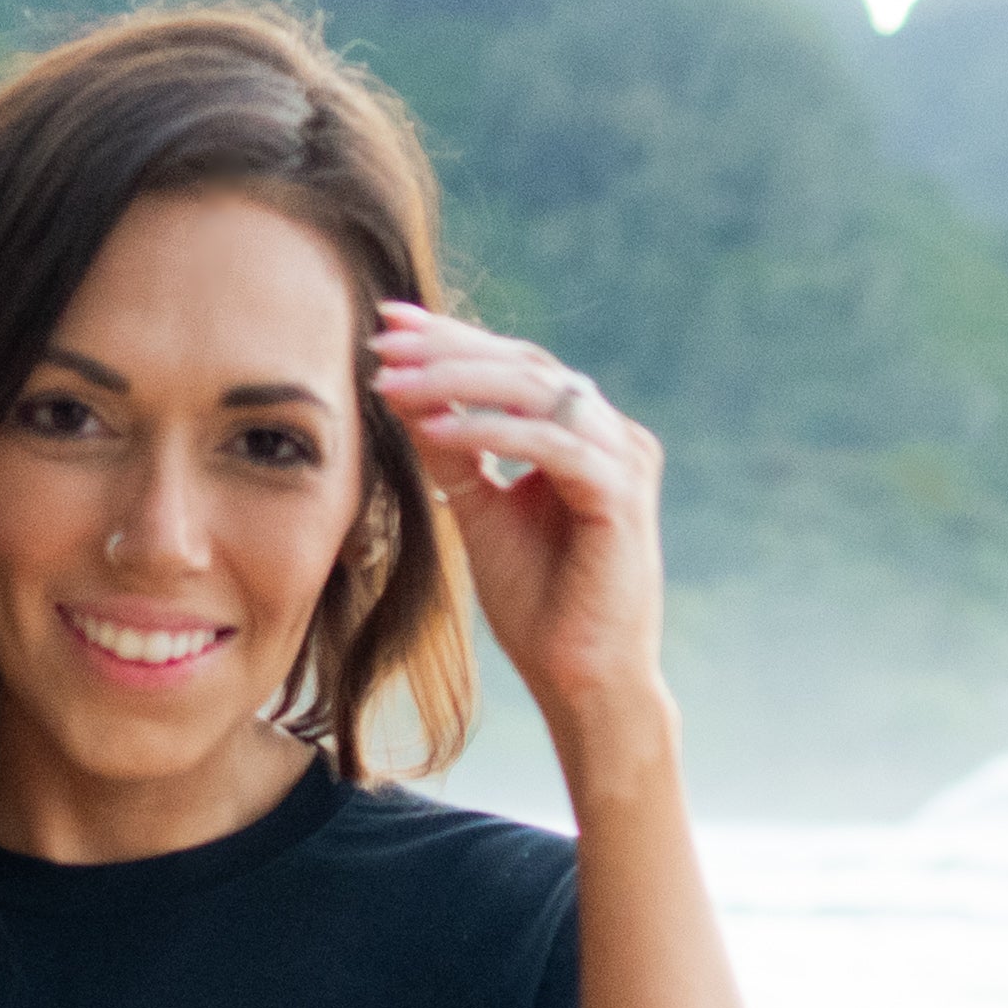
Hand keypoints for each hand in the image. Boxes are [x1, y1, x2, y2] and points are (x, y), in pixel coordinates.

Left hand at [367, 303, 669, 755]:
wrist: (582, 680)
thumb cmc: (540, 607)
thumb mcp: (480, 513)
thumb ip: (454, 453)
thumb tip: (405, 393)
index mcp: (583, 434)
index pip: (515, 367)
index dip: (452, 341)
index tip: (386, 326)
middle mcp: (611, 434)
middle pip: (527, 365)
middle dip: (449, 348)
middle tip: (383, 337)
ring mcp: (623, 460)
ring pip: (538, 392)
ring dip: (459, 381)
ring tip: (394, 381)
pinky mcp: (620, 495)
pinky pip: (550, 445)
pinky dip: (490, 433)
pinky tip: (435, 429)